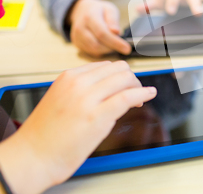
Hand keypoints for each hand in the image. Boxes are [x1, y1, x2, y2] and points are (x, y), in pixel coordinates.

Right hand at [0, 61, 156, 193]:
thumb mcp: (62, 99)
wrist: (33, 156)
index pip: (105, 66)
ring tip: (139, 99)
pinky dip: (143, 93)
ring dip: (137, 87)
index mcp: (69, 77)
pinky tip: (150, 94)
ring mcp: (88, 98)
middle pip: (119, 69)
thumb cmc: (46, 134)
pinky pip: (128, 97)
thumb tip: (110, 89)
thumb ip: (83, 90)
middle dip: (131, 79)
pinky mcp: (97, 116)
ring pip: (125, 79)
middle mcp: (78, 83)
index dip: (119, 75)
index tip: (125, 86)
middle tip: (135, 92)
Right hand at [68, 0, 130, 56]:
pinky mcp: (76, 43)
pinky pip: (90, 52)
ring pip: (94, 50)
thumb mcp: (110, 9)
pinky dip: (101, 51)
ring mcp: (76, 36)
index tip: (127, 49)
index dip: (115, 43)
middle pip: (97, 45)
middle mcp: (80, 28)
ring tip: (114, 43)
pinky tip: (106, 44)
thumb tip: (116, 32)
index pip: (102, 33)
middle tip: (122, 45)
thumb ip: (113, 20)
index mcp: (89, 17)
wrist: (82, 10)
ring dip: (107, 50)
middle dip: (112, 47)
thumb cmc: (99, 10)